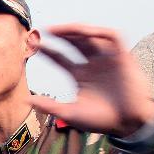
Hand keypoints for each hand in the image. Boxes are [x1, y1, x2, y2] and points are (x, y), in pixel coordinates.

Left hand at [30, 24, 153, 136]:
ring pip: (90, 36)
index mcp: (80, 75)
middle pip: (74, 43)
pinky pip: (113, 37)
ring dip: (76, 30)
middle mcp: (92, 64)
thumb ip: (50, 106)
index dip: (48, 51)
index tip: (34, 45)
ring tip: (60, 29)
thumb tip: (27, 100)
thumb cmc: (101, 120)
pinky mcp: (122, 57)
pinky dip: (100, 32)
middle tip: (43, 30)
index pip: (61, 59)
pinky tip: (85, 32)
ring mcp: (106, 59)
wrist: (127, 124)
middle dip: (60, 35)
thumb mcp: (70, 113)